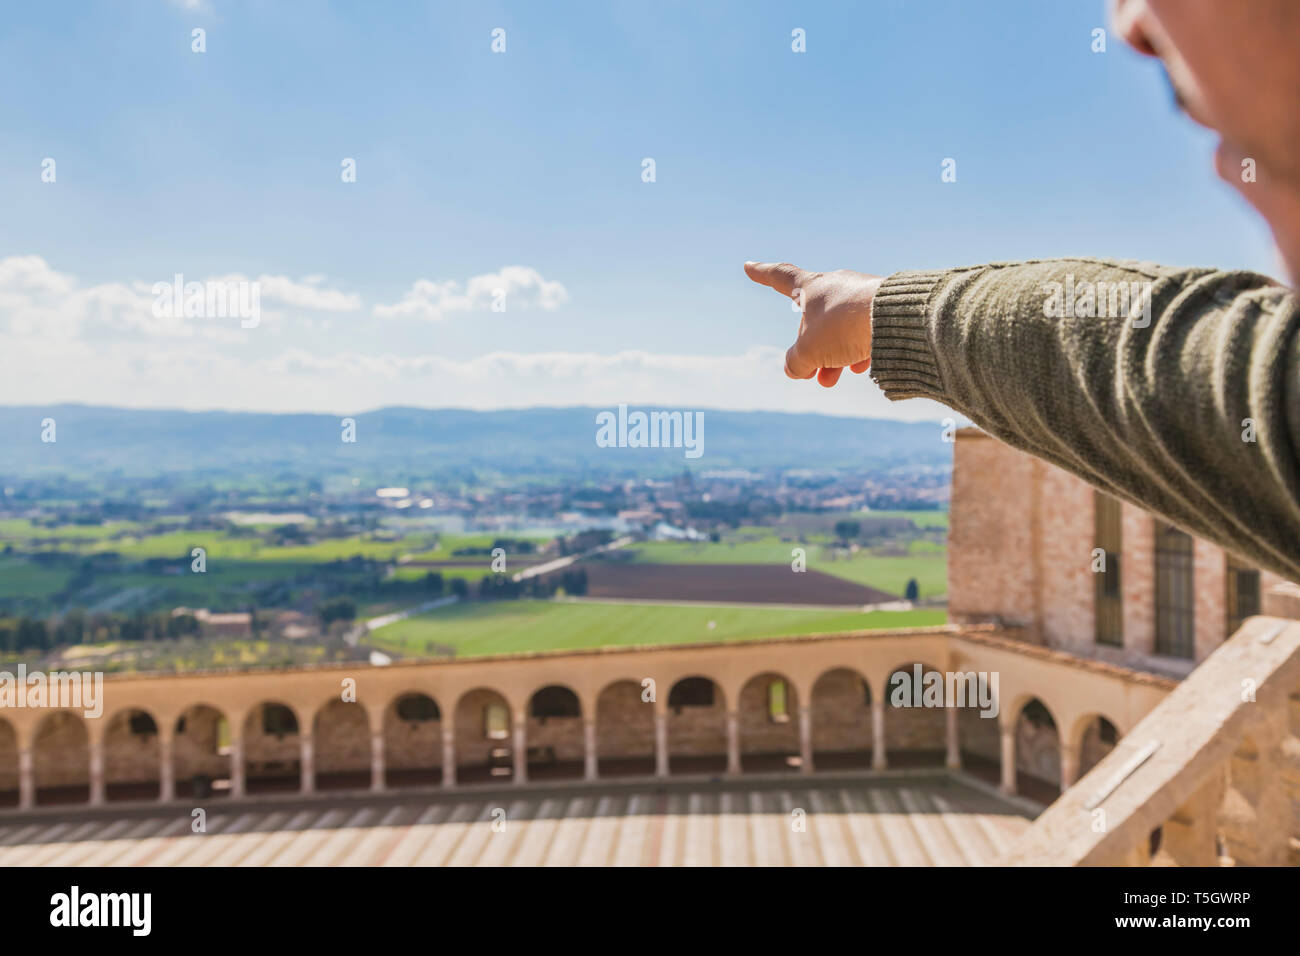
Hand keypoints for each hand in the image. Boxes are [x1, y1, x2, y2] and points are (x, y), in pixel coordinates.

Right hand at [744, 261, 881, 386]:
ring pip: (841, 330)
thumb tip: (795, 368)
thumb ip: (795, 361)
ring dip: (834, 357)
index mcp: (812, 287)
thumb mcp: (808, 350)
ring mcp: (862, 297)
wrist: (897, 319)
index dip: (763, 273)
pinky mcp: (885, 310)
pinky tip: (863, 366)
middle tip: (811, 375)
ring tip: (832, 380)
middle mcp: (837, 287)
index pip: (781, 277)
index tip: (749, 266)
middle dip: (811, 349)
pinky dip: (858, 350)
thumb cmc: (844, 326)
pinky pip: (865, 331)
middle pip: (814, 319)